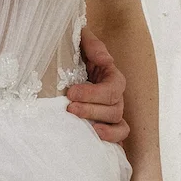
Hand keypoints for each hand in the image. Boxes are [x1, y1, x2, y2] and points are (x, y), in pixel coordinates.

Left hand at [65, 28, 128, 143]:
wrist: (62, 65)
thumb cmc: (74, 53)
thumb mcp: (81, 40)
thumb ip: (93, 45)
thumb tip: (106, 59)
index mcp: (112, 78)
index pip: (112, 89)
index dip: (92, 94)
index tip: (71, 93)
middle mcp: (116, 97)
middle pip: (114, 109)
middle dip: (91, 110)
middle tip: (70, 108)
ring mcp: (112, 113)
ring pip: (117, 124)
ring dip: (100, 127)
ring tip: (81, 127)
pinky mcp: (106, 125)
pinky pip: (118, 136)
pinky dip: (111, 139)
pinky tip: (96, 139)